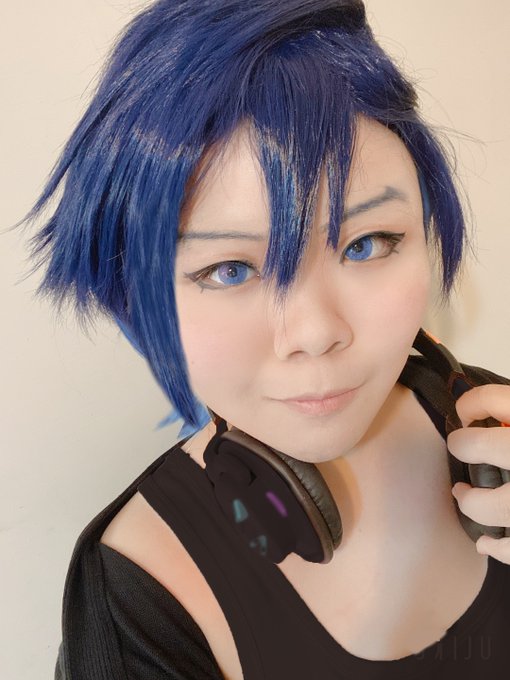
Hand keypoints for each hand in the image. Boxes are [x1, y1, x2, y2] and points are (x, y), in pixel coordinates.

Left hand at [447, 384, 509, 564]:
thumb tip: (469, 388)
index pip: (492, 399)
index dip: (471, 403)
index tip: (467, 413)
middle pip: (475, 445)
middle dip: (463, 446)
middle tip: (464, 449)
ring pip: (487, 504)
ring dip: (471, 502)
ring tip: (467, 496)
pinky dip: (496, 547)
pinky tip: (487, 542)